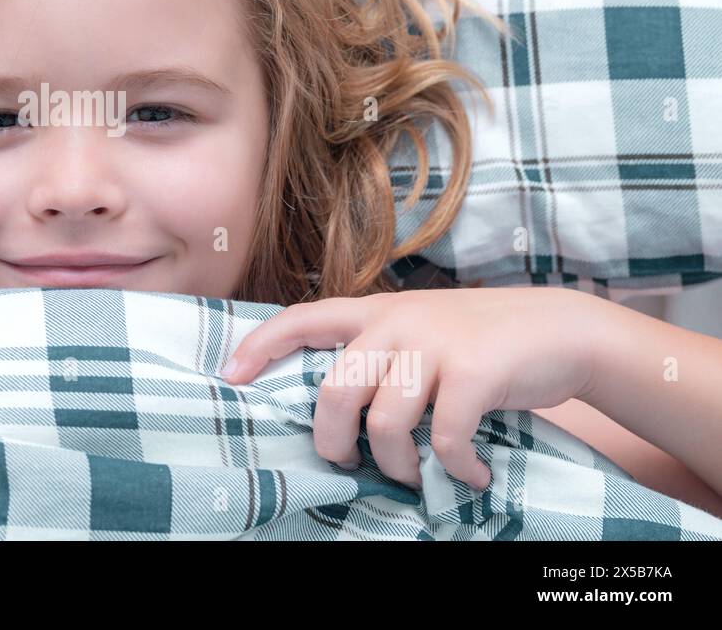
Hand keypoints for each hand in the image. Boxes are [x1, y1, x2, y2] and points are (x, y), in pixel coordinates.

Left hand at [219, 287, 609, 490]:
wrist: (557, 329)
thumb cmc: (478, 340)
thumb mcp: (418, 331)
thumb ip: (376, 353)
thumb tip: (331, 409)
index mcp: (375, 312)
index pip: (302, 319)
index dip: (260, 346)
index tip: (230, 374)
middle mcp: (397, 321)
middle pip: (334, 392)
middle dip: (334, 443)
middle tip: (348, 463)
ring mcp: (435, 344)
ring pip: (385, 424)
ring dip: (398, 466)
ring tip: (418, 475)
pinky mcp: (474, 371)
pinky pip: (444, 439)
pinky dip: (455, 469)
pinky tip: (470, 474)